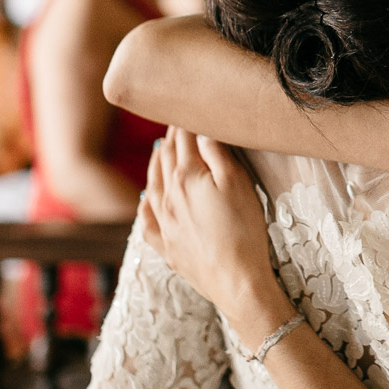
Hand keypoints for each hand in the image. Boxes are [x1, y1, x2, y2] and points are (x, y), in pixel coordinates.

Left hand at [142, 127, 296, 345]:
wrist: (236, 282)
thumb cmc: (244, 231)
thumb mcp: (238, 183)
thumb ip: (217, 153)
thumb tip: (200, 130)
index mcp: (186, 177)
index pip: (183, 138)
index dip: (186, 120)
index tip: (188, 106)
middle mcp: (168, 196)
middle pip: (165, 157)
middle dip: (171, 137)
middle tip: (176, 122)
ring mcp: (164, 223)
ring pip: (152, 183)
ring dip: (156, 162)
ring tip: (160, 149)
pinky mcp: (166, 246)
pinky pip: (147, 219)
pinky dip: (145, 203)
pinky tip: (145, 198)